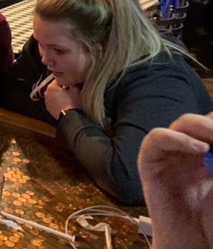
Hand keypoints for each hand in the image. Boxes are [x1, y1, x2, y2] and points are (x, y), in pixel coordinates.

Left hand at [44, 80, 81, 118]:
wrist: (70, 118)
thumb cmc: (72, 103)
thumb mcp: (75, 90)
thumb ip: (72, 84)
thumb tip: (71, 83)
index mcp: (51, 87)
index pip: (58, 80)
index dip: (65, 82)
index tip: (70, 84)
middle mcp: (46, 93)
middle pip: (55, 88)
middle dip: (61, 89)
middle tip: (70, 92)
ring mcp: (47, 102)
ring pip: (54, 96)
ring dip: (59, 96)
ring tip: (68, 99)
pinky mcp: (49, 109)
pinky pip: (54, 103)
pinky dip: (58, 103)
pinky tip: (65, 105)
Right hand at [138, 112, 212, 248]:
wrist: (193, 244)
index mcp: (210, 154)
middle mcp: (190, 151)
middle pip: (202, 121)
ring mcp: (170, 155)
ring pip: (182, 123)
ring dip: (202, 126)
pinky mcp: (149, 162)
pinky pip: (156, 139)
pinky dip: (176, 138)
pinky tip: (199, 148)